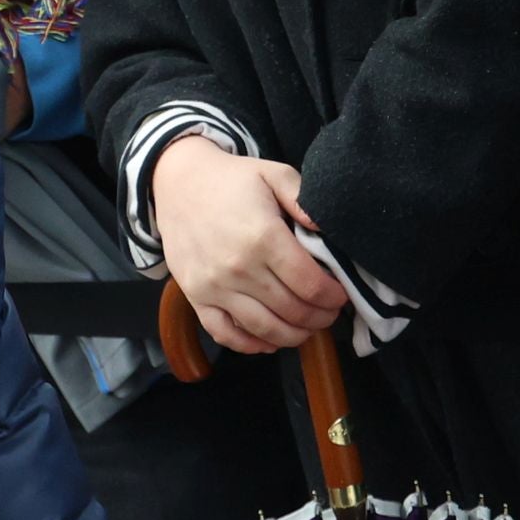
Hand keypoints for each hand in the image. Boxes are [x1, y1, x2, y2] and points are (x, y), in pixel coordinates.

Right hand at [151, 134, 343, 354]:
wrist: (178, 182)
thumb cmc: (232, 179)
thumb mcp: (274, 173)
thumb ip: (304, 200)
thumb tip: (327, 230)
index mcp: (263, 237)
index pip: (309, 284)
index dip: (332, 297)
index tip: (341, 296)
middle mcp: (238, 268)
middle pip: (291, 310)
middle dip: (319, 318)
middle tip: (329, 313)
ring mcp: (214, 286)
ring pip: (264, 329)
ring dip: (293, 336)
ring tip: (307, 328)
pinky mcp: (195, 297)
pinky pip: (225, 334)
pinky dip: (251, 345)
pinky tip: (269, 341)